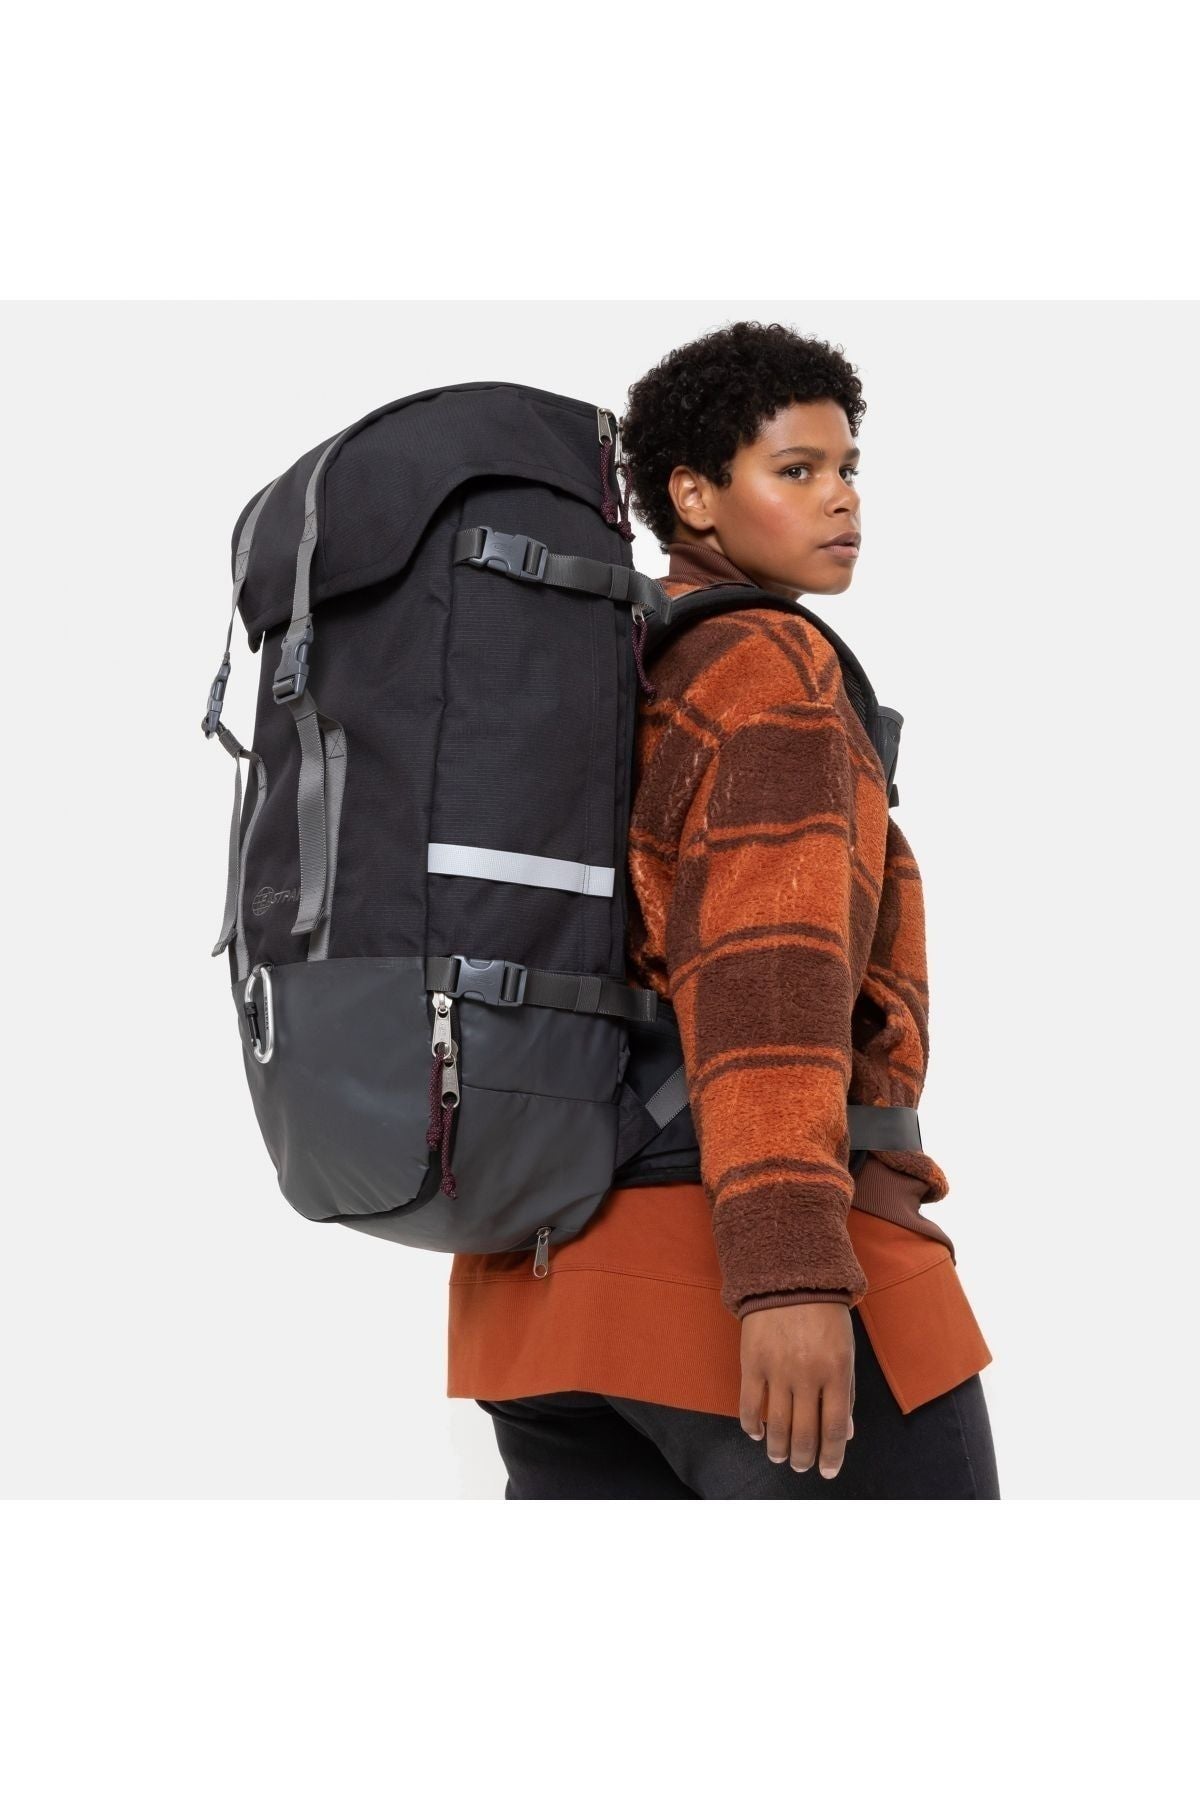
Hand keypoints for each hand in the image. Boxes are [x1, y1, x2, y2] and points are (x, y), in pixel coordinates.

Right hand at [739, 1303, 855, 1478]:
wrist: (789, 1277)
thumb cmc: (824, 1316)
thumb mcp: (845, 1351)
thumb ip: (846, 1393)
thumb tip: (845, 1433)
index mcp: (837, 1372)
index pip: (835, 1428)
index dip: (832, 1456)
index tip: (827, 1471)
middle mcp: (808, 1376)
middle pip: (805, 1433)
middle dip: (804, 1458)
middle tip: (802, 1466)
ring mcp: (777, 1370)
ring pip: (778, 1425)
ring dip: (779, 1449)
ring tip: (780, 1456)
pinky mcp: (752, 1362)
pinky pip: (750, 1405)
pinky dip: (752, 1425)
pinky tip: (756, 1433)